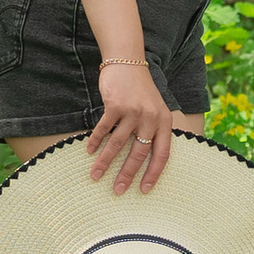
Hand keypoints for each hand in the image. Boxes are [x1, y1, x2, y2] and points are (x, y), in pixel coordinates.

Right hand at [85, 52, 179, 195]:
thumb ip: (152, 131)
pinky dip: (95, 141)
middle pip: (138, 153)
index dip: (153, 174)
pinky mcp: (116, 105)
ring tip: (95, 175)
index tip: (143, 190)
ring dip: (105, 162)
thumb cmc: (140, 90)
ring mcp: (133, 111)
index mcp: (164, 122)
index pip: (162, 155)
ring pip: (117, 144)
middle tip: (117, 190)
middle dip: (126, 175)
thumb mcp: (155, 109)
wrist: (127, 62)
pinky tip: (89, 151)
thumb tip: (143, 162)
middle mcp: (151, 118)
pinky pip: (104, 128)